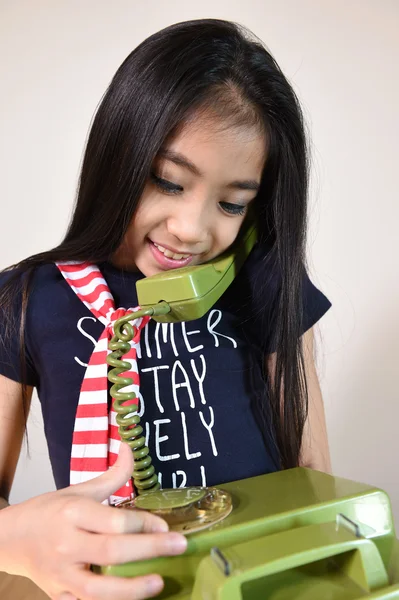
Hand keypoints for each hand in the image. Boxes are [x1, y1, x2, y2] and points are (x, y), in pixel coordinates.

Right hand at [0, 443, 186, 599]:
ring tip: (159, 582)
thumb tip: (130, 448)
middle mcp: (66, 544)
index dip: (142, 524)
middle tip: (179, 545)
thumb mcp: (79, 490)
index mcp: (72, 512)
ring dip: (132, 588)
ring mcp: (61, 574)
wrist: (11, 540)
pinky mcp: (60, 595)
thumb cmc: (49, 512)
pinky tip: (134, 598)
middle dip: (150, 549)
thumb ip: (112, 475)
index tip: (165, 525)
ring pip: (98, 588)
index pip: (113, 520)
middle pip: (112, 550)